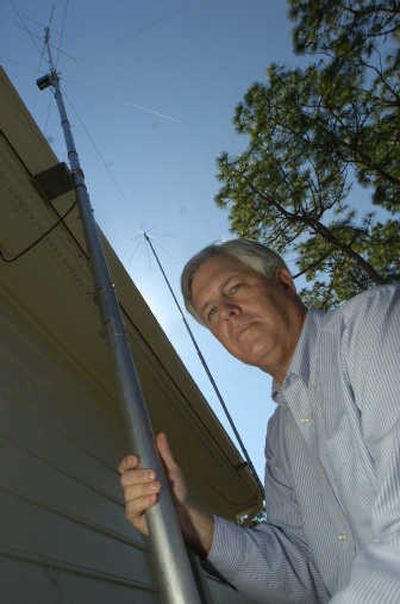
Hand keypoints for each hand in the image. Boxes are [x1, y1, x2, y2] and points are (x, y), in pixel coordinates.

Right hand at [119, 432, 213, 554]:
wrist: (185, 512)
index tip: (136, 459)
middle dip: (139, 475)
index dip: (127, 462)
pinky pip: (132, 508)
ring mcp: (133, 502)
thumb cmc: (176, 491)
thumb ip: (164, 454)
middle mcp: (133, 488)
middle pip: (125, 478)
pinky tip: (153, 499)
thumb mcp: (172, 469)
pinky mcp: (135, 516)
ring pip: (128, 493)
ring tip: (158, 488)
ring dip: (143, 489)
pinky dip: (142, 502)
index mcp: (139, 475)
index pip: (125, 467)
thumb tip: (160, 436)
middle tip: (154, 475)